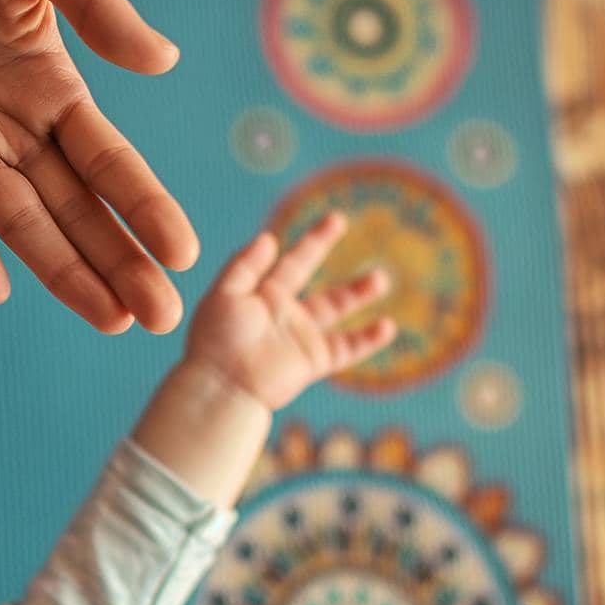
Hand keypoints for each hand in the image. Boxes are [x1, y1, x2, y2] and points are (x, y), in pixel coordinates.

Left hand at [0, 0, 197, 333]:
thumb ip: (97, 7)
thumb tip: (163, 63)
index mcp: (52, 82)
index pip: (109, 159)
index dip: (144, 206)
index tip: (184, 254)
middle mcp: (8, 121)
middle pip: (72, 206)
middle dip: (116, 261)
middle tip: (159, 318)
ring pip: (15, 218)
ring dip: (59, 267)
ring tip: (107, 315)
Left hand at [183, 210, 396, 409]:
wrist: (223, 384)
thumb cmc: (216, 339)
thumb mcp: (225, 294)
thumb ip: (246, 265)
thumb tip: (270, 236)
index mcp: (263, 293)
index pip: (292, 260)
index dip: (313, 240)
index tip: (335, 219)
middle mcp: (284, 311)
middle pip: (312, 274)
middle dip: (324, 247)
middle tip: (342, 221)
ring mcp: (301, 335)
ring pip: (336, 308)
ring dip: (359, 293)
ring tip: (381, 278)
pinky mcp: (313, 360)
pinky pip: (347, 347)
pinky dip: (368, 339)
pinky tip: (388, 327)